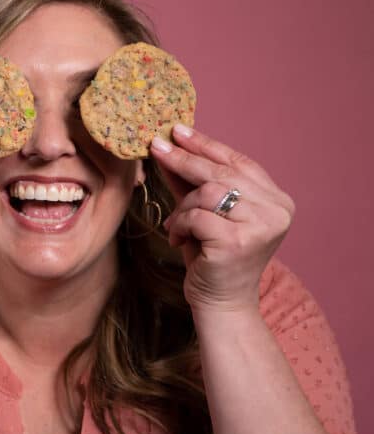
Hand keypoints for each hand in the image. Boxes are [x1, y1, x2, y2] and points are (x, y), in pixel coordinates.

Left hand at [150, 124, 294, 312]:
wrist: (220, 303)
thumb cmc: (212, 257)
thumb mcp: (204, 213)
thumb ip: (192, 182)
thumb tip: (169, 146)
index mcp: (277, 200)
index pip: (238, 162)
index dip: (207, 145)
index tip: (178, 131)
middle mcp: (277, 210)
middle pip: (222, 173)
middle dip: (185, 160)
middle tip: (156, 148)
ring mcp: (261, 226)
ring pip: (207, 193)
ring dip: (182, 208)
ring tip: (176, 226)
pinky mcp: (238, 242)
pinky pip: (197, 216)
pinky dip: (180, 225)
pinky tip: (177, 239)